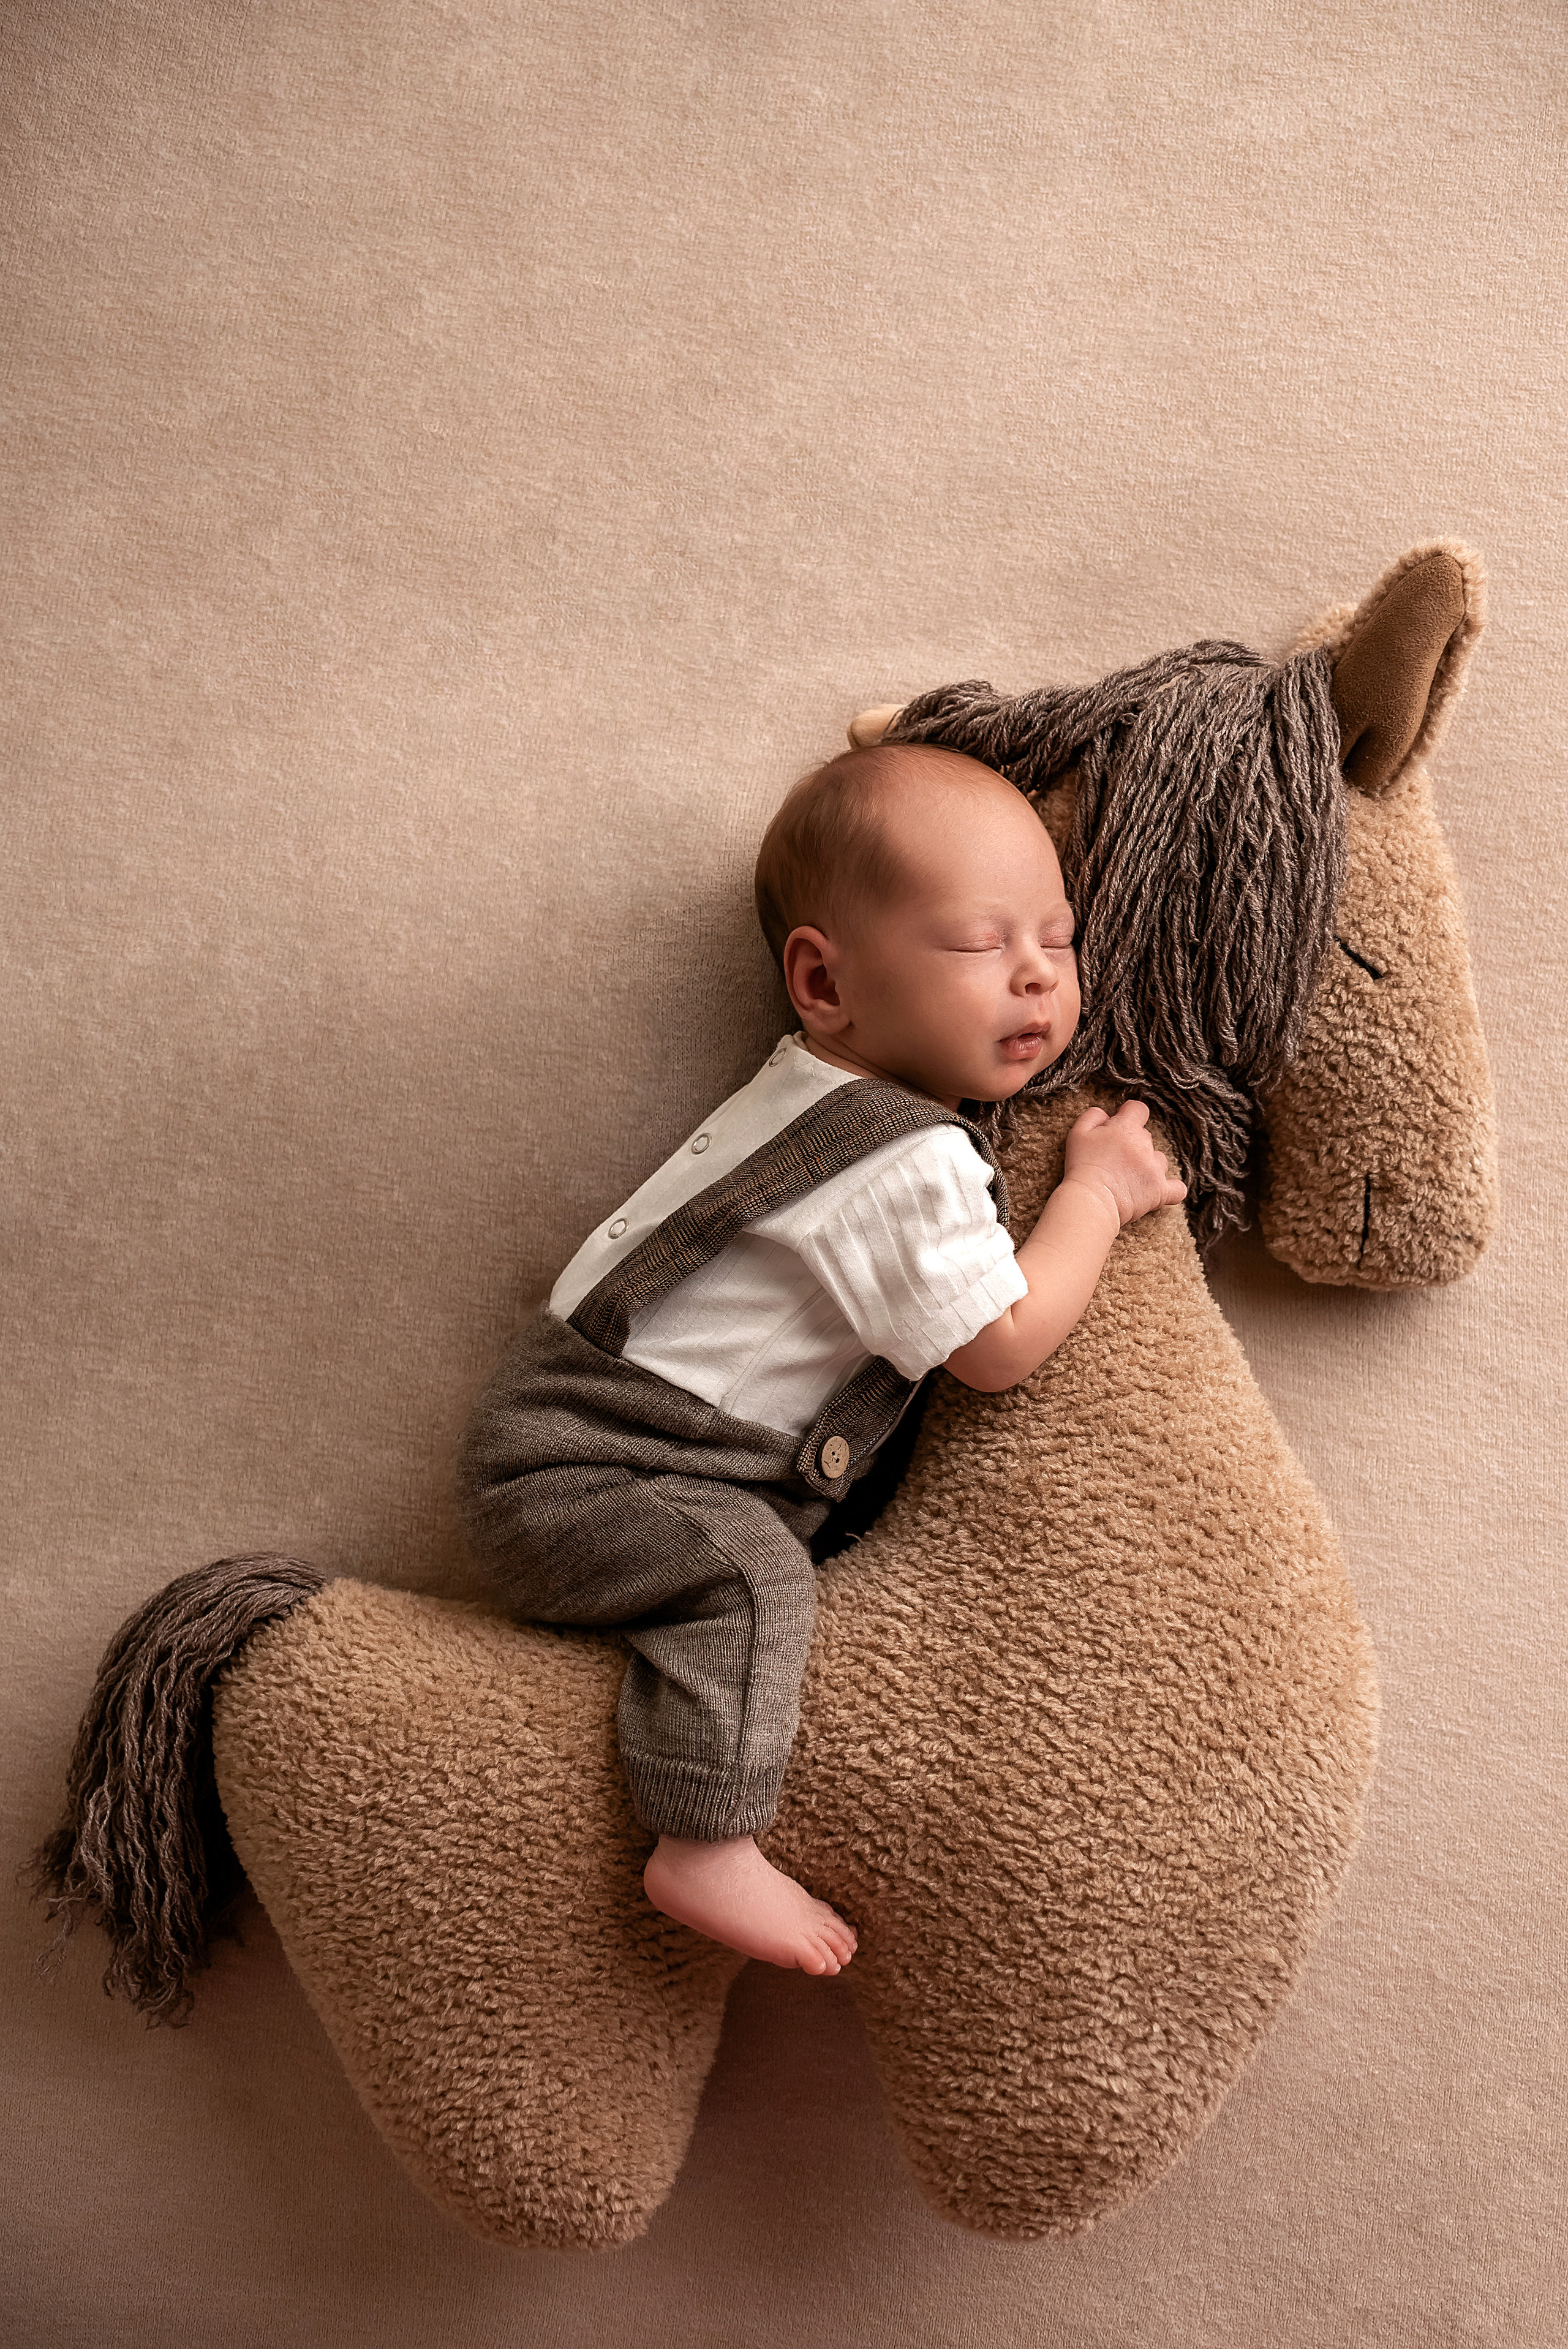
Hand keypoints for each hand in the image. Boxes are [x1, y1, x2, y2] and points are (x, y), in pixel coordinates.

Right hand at [1059, 1100, 1186, 1229]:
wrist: (1091, 1200)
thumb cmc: (1082, 1166)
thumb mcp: (1078, 1133)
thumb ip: (1093, 1116)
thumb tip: (1106, 1114)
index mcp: (1126, 1128)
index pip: (1138, 1110)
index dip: (1129, 1115)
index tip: (1119, 1125)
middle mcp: (1145, 1145)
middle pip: (1146, 1137)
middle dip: (1132, 1144)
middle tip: (1113, 1159)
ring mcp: (1154, 1168)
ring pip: (1159, 1160)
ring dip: (1148, 1165)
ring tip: (1129, 1178)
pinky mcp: (1160, 1191)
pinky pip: (1177, 1189)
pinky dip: (1172, 1189)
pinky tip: (1161, 1190)